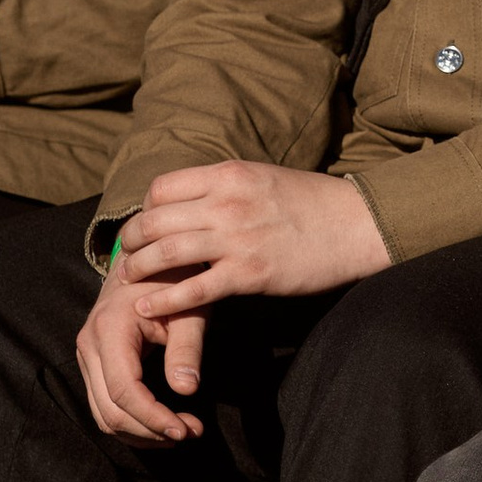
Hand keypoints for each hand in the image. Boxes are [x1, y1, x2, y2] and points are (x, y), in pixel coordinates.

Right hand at [78, 261, 204, 445]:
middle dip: (150, 431)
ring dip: (142, 432)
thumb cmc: (172, 277)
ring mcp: (86, 355)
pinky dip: (133, 421)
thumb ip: (187, 347)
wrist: (147, 256)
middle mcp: (89, 344)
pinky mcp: (93, 363)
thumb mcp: (189, 306)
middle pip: (110, 410)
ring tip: (183, 430)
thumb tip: (186, 390)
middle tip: (191, 432)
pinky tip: (164, 423)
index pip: (124, 391)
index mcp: (110, 329)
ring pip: (104, 415)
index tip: (186, 430)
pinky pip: (106, 404)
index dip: (153, 418)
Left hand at [107, 159, 392, 322]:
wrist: (356, 225)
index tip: (145, 224)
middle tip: (125, 255)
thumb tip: (193, 196)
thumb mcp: (264, 177)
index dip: (146, 208)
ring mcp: (237, 239)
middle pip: (155, 220)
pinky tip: (147, 307)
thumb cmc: (313, 202)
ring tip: (130, 279)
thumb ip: (226, 185)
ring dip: (139, 268)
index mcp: (230, 174)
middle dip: (131, 240)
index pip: (163, 187)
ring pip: (166, 253)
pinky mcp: (249, 275)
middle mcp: (227, 203)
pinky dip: (164, 300)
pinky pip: (194, 291)